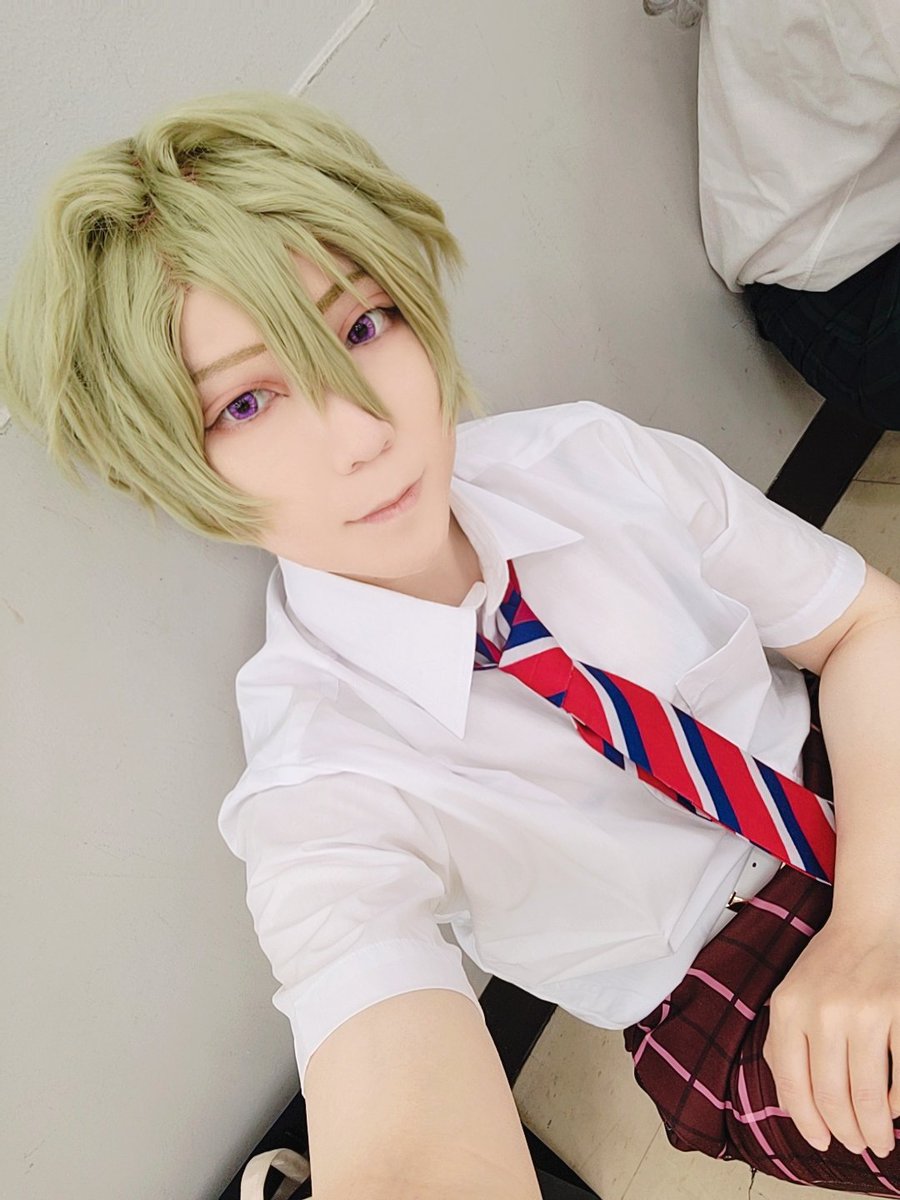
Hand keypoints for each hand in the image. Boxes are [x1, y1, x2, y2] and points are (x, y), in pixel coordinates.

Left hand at [763, 917, 899, 1158]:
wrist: (870, 923)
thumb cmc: (829, 966)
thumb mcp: (791, 996)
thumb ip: (783, 1045)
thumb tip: (791, 1106)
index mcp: (789, 1007)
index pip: (793, 1083)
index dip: (807, 1123)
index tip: (821, 1142)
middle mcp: (823, 1010)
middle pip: (833, 1096)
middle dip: (847, 1133)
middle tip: (857, 1146)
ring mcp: (865, 1011)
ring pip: (869, 1095)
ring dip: (875, 1128)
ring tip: (879, 1139)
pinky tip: (896, 1108)